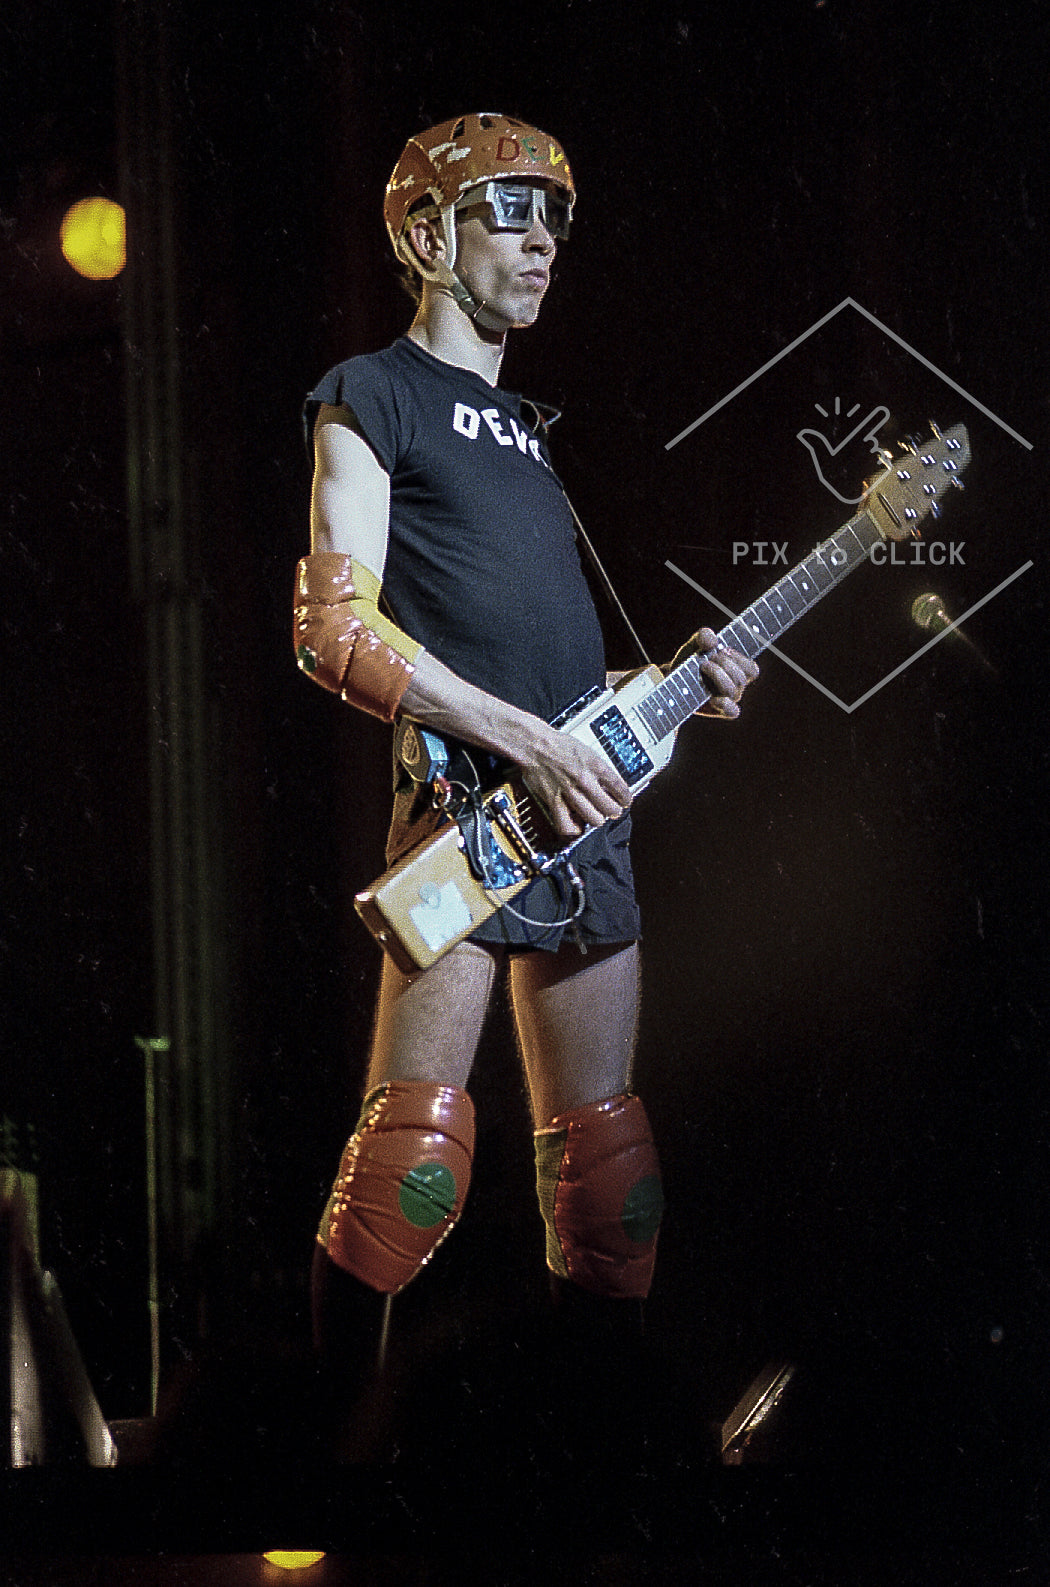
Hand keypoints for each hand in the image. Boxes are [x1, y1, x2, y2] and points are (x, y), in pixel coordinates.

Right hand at [521, 723, 631, 838]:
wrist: (534, 743)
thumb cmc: (557, 744)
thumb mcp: (586, 750)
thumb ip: (597, 768)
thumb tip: (608, 782)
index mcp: (596, 765)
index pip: (621, 788)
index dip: (626, 799)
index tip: (624, 801)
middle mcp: (585, 780)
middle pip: (610, 808)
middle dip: (613, 811)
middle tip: (611, 810)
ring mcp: (569, 792)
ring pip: (594, 818)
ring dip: (597, 819)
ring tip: (595, 817)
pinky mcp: (554, 800)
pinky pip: (566, 824)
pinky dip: (573, 829)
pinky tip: (576, 825)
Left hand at [693, 628, 758, 718]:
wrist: (673, 681)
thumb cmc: (689, 662)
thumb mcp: (694, 645)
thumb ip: (703, 637)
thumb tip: (712, 639)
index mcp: (737, 670)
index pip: (751, 669)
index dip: (740, 659)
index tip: (723, 650)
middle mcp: (736, 686)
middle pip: (741, 678)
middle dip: (725, 665)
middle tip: (707, 659)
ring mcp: (728, 699)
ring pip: (734, 691)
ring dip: (719, 676)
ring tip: (703, 667)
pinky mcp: (719, 710)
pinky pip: (732, 711)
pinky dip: (724, 704)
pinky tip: (712, 697)